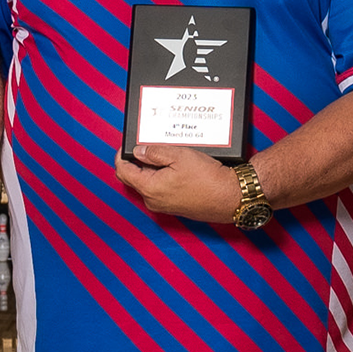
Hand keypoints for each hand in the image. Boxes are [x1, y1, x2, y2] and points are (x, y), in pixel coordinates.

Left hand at [114, 145, 241, 222]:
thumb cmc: (208, 180)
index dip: (122, 155)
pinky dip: (163, 177)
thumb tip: (139, 151)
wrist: (230, 198)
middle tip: (147, 146)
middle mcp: (153, 201)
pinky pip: (160, 190)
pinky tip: (176, 167)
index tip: (126, 145)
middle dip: (136, 161)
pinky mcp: (175, 206)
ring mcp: (164, 206)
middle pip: (134, 178)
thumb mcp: (179, 156)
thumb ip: (155, 152)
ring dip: (152, 168)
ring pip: (148, 183)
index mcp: (150, 188)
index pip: (123, 171)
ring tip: (167, 154)